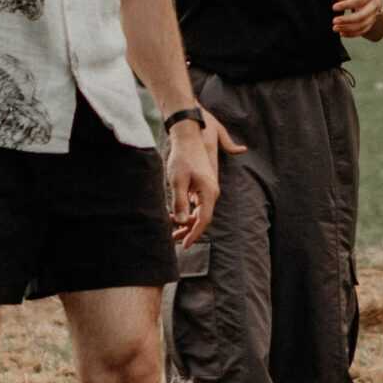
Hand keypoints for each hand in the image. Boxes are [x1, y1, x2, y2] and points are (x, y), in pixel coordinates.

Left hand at [164, 111, 243, 243]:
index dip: (194, 234)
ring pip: (199, 212)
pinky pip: (196, 204)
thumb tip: (181, 222)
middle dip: (188, 231)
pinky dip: (186, 212)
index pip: (204, 219)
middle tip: (173, 241)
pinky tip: (173, 216)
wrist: (188, 137)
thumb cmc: (182, 158)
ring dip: (186, 223)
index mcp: (209, 192)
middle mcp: (212, 192)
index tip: (184, 245)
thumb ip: (179, 202)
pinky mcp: (202, 186)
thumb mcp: (177, 181)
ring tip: (171, 231)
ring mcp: (208, 189)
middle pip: (202, 218)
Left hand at [331, 0, 382, 37]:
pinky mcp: (372, 22)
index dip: (346, 5)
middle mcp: (375, 4)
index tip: (334, 7)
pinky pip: (363, 30)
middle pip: (362, 16)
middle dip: (347, 20)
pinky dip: (352, 34)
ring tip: (335, 28)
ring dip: (348, 28)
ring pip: (362, 25)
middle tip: (334, 21)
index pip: (358, 1)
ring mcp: (375, 14)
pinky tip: (341, 33)